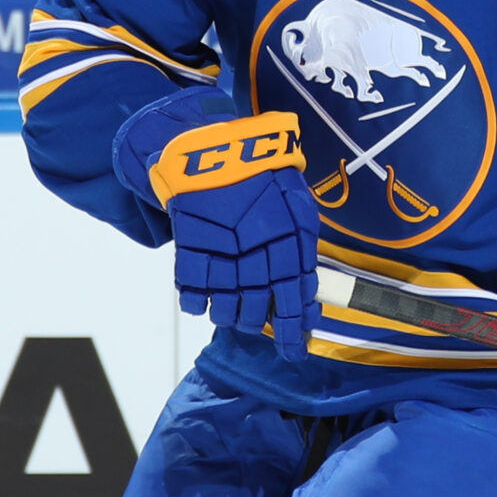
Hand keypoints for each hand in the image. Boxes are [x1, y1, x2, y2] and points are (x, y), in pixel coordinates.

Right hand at [118, 98, 318, 361]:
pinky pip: (192, 287)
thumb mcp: (297, 203)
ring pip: (226, 304)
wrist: (217, 146)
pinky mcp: (193, 245)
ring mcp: (224, 250)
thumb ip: (302, 245)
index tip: (294, 349)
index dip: (293, 326)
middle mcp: (259, 250)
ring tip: (229, 314)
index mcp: (292, 240)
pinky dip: (194, 302)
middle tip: (254, 322)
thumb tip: (305, 288)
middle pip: (258, 306)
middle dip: (256, 323)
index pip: (296, 296)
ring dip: (228, 316)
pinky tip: (200, 304)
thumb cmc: (264, 174)